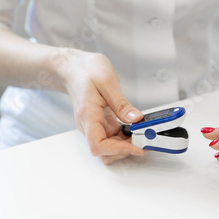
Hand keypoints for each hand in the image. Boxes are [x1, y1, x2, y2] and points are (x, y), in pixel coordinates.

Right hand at [56, 49, 145, 164]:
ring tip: (142, 134)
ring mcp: (93, 126)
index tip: (137, 147)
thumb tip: (136, 119)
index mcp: (88, 115)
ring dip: (125, 146)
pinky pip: (111, 138)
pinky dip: (124, 138)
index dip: (118, 150)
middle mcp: (88, 125)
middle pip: (104, 151)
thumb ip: (121, 103)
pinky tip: (134, 129)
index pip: (98, 145)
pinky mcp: (99, 124)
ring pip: (108, 147)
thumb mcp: (107, 81)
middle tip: (144, 139)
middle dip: (125, 150)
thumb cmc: (85, 71)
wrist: (73, 68)